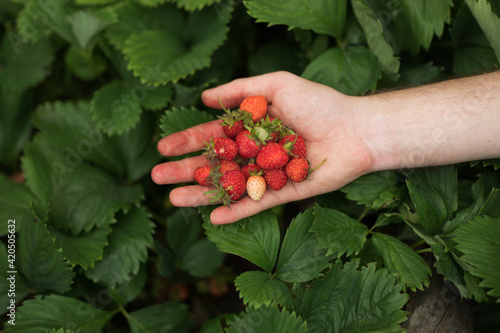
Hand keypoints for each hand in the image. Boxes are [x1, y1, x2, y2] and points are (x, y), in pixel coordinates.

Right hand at [151, 71, 373, 223]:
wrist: (355, 130)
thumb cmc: (318, 103)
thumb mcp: (276, 85)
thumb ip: (240, 91)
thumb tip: (205, 98)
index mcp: (251, 127)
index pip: (213, 135)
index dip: (187, 141)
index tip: (162, 147)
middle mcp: (255, 152)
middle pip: (214, 163)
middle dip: (185, 169)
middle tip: (157, 176)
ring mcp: (267, 174)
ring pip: (229, 186)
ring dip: (201, 194)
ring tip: (172, 199)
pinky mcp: (283, 193)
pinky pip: (255, 204)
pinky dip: (236, 211)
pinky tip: (214, 218)